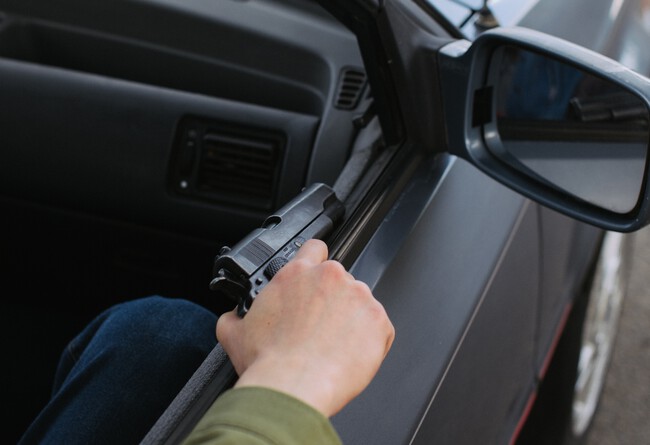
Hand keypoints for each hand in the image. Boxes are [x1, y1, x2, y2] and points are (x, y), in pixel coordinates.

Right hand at [216, 239, 394, 416]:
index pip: (314, 248)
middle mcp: (330, 278)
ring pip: (359, 303)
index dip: (315, 262)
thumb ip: (235, 316)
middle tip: (320, 327)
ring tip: (333, 347)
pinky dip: (368, 341)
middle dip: (332, 300)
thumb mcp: (235, 334)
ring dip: (350, 320)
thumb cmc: (268, 363)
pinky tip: (348, 356)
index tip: (315, 278)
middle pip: (339, 280)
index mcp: (296, 274)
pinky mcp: (378, 320)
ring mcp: (358, 297)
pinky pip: (378, 327)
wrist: (294, 388)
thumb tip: (234, 317)